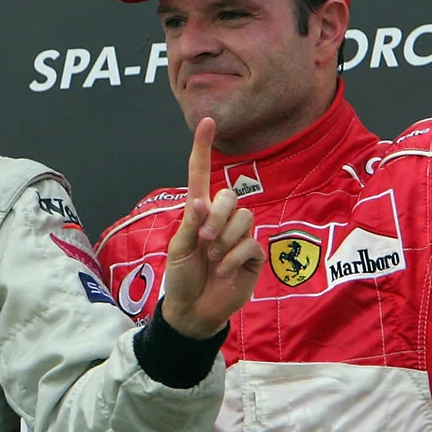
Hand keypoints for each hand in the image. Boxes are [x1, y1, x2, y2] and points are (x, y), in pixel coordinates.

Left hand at [159, 118, 261, 338]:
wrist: (194, 309)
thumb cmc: (183, 277)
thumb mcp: (178, 249)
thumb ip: (191, 225)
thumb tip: (202, 202)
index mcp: (199, 212)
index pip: (202, 174)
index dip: (203, 149)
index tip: (207, 121)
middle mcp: (222, 218)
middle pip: (229, 196)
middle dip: (217, 218)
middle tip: (204, 241)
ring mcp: (239, 235)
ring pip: (243, 218)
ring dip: (224, 241)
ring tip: (212, 259)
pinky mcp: (253, 254)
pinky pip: (250, 244)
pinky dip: (233, 258)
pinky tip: (223, 271)